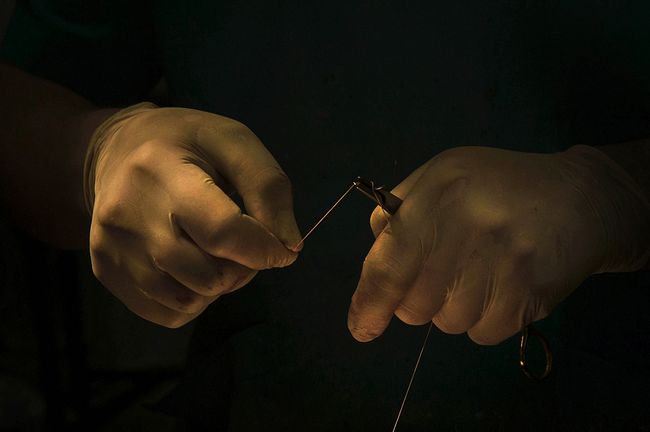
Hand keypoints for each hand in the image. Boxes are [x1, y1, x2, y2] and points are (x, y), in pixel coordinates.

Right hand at [85, 103, 300, 327]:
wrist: (115, 150)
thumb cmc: (185, 143)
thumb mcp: (233, 142)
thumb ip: (268, 188)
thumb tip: (287, 247)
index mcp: (161, 170)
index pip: (222, 231)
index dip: (263, 249)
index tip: (280, 249)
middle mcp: (127, 213)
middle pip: (206, 276)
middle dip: (242, 270)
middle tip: (244, 247)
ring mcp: (111, 246)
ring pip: (187, 302)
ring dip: (218, 288)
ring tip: (216, 254)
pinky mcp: (105, 269)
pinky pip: (166, 314)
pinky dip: (193, 301)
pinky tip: (192, 268)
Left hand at [348, 145, 649, 343]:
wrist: (580, 199)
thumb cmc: (497, 187)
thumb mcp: (441, 177)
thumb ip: (400, 211)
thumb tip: (375, 259)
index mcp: (439, 195)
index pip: (390, 264)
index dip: (370, 303)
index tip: (362, 328)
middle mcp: (469, 228)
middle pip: (415, 305)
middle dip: (417, 300)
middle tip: (441, 273)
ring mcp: (504, 263)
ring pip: (449, 322)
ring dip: (454, 307)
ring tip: (481, 270)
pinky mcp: (531, 294)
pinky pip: (483, 333)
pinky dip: (485, 318)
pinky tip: (502, 284)